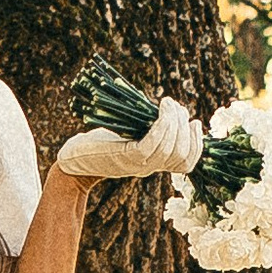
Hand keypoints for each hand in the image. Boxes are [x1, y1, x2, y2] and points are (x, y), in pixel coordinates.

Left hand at [54, 95, 203, 184]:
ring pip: (170, 148)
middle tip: (175, 107)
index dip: (198, 143)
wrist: (74, 161)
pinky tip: (161, 109)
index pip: (187, 163)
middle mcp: (148, 168)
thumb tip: (171, 110)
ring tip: (168, 104)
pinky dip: (162, 124)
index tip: (195, 122)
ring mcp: (138, 165)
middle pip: (182, 154)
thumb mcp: (129, 136)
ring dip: (175, 122)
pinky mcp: (126, 157)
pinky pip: (153, 143)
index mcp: (153, 164)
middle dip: (185, 127)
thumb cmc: (100, 144)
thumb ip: (149, 129)